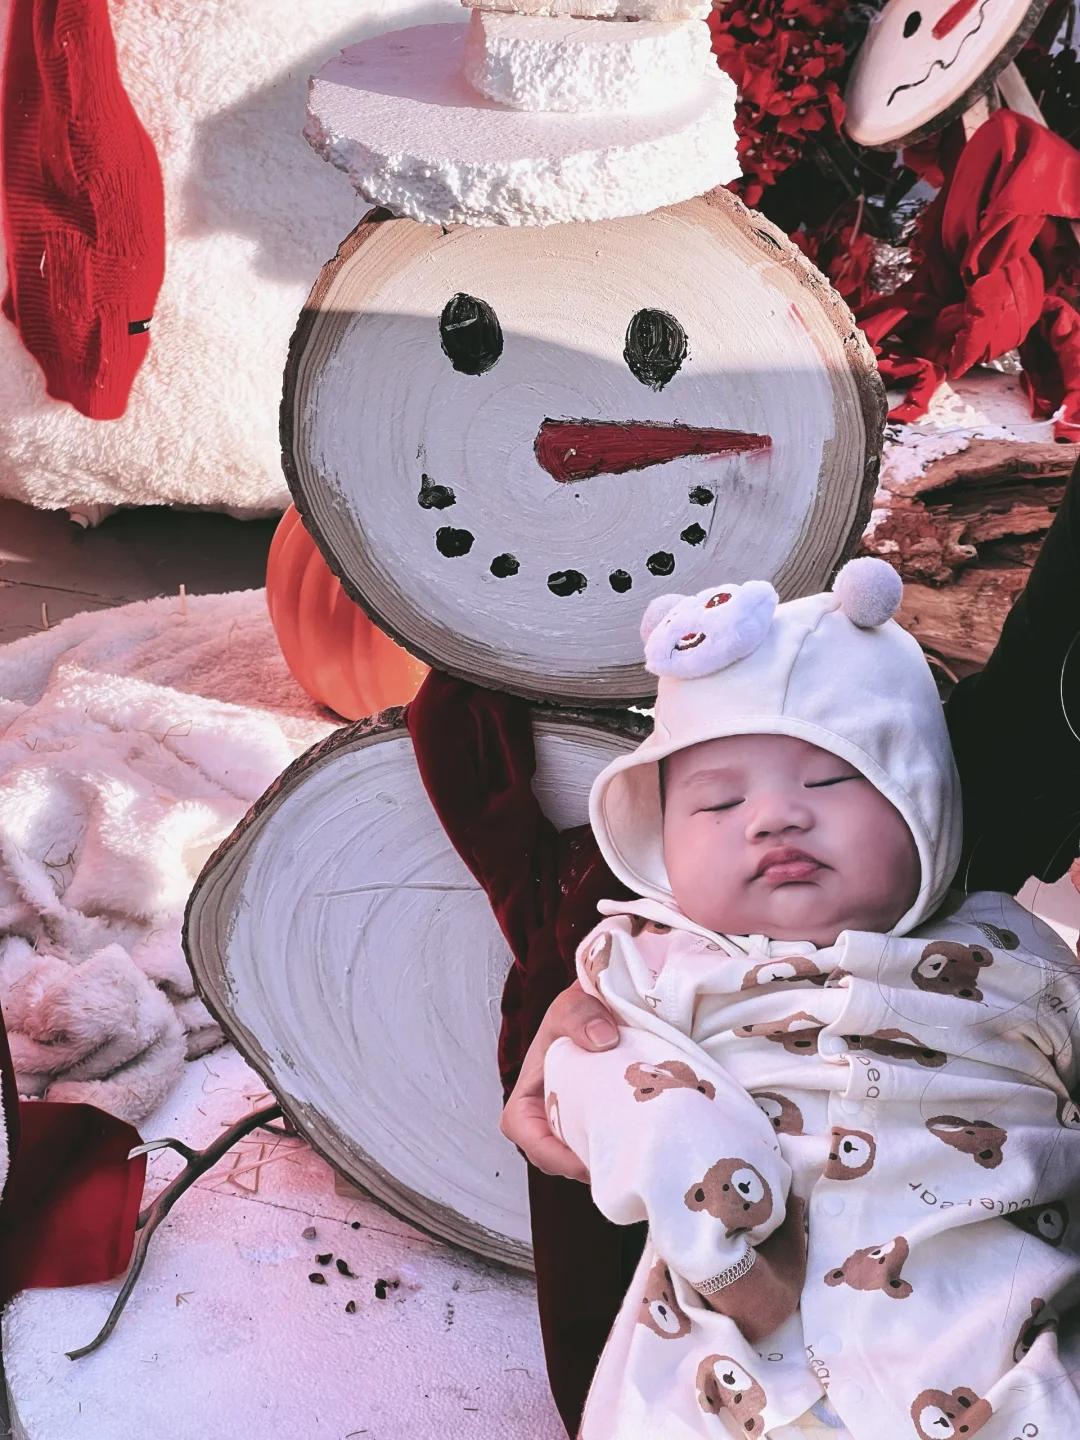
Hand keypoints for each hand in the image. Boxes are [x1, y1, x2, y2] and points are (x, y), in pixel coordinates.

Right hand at [500, 981, 618, 1181]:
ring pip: (581, 1155)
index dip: (547, 1150)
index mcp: (529, 1092)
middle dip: (581, 1164)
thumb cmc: (581, 1010)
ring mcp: (575, 1122)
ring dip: (604, 1158)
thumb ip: (580, 1015)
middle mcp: (548, 1113)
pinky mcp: (601, 1124)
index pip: (523, 1130)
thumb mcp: (572, 1005)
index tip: (581, 1158)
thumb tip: (603, 1040)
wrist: (610, 1007)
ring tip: (636, 1153)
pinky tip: (645, 1140)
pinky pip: (606, 1146)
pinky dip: (622, 1146)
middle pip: (554, 1155)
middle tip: (620, 1164)